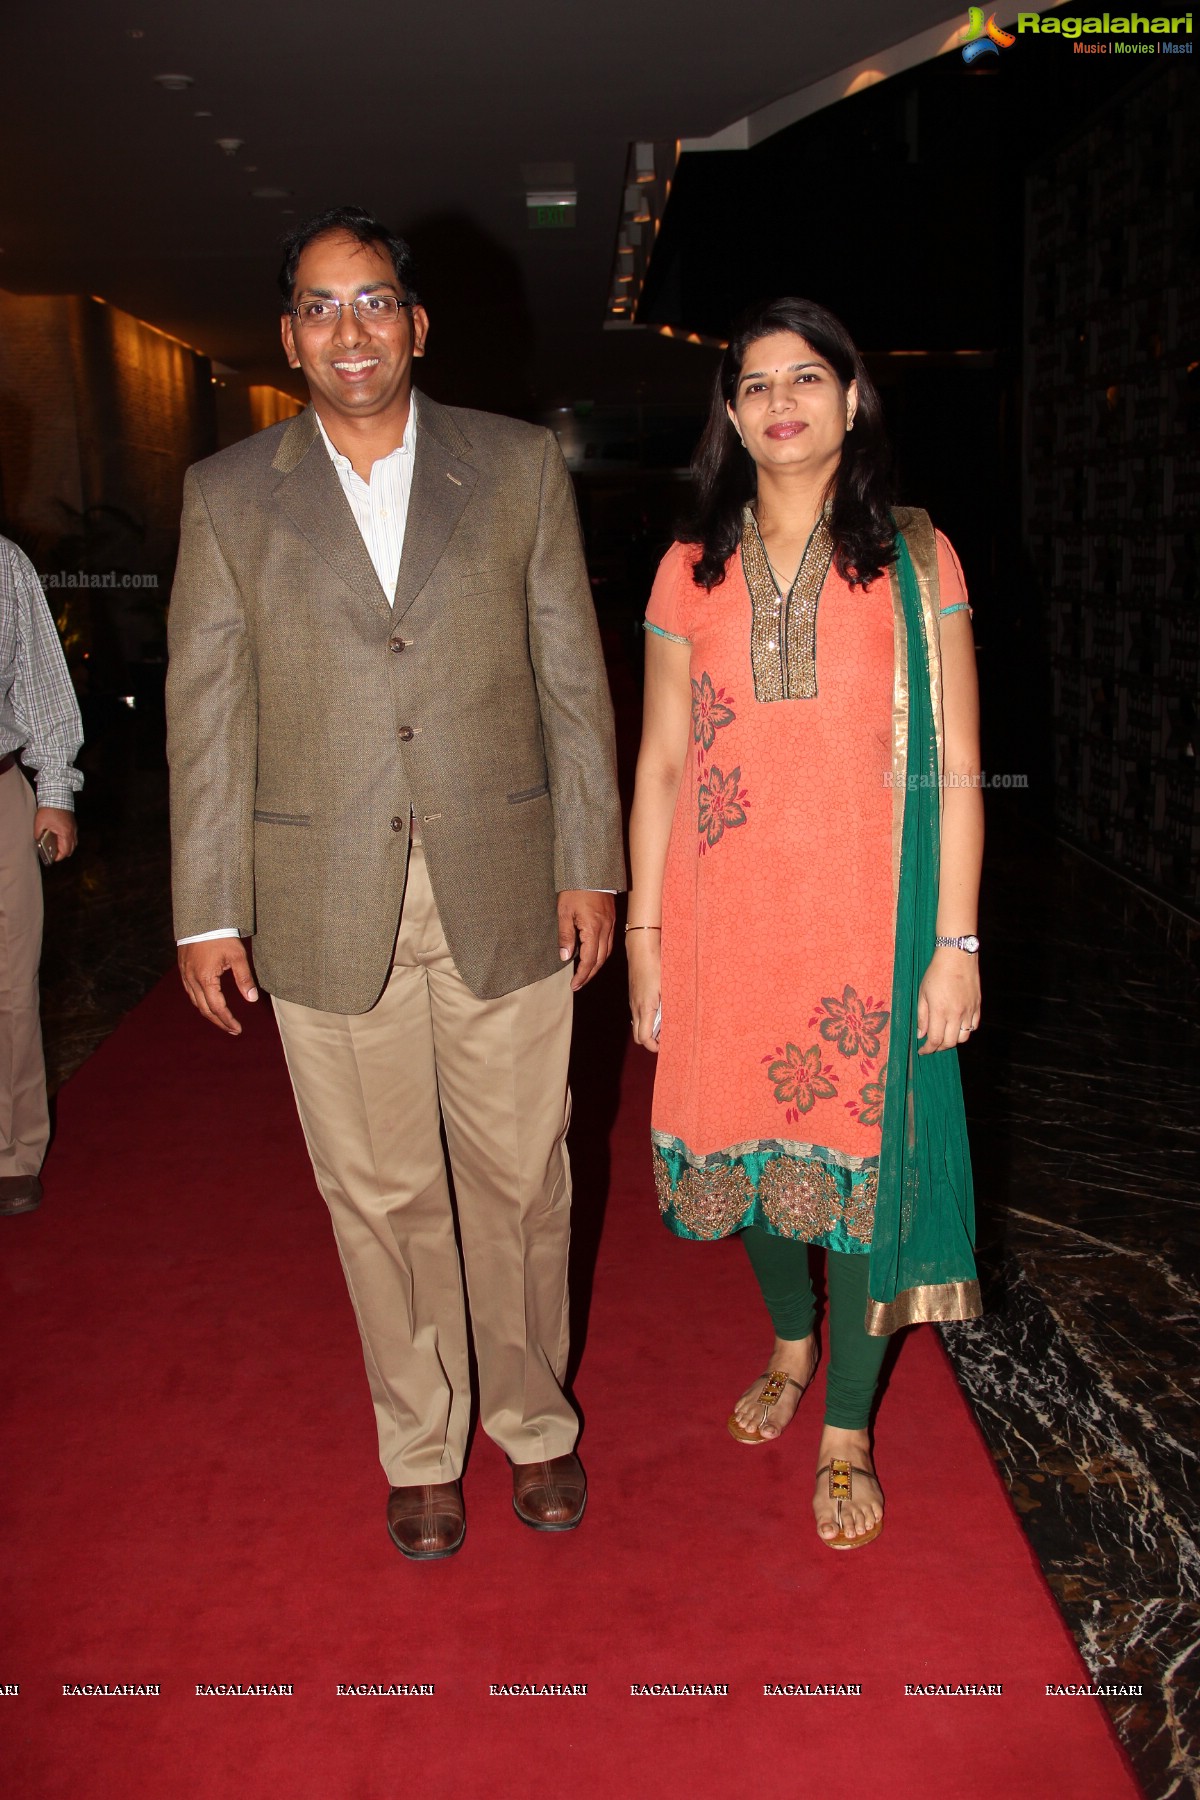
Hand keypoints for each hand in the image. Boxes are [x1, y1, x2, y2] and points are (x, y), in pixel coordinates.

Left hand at [33, 806, 76, 860]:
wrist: (58, 796)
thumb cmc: (49, 809)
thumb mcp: (39, 823)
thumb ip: (38, 834)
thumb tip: (37, 841)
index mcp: (65, 833)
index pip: (65, 851)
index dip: (58, 857)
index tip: (52, 859)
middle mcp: (72, 832)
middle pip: (71, 849)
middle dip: (63, 854)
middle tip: (54, 854)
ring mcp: (74, 828)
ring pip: (74, 843)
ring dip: (66, 847)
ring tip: (57, 848)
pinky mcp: (73, 824)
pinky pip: (73, 837)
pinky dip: (68, 841)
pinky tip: (60, 839)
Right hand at [178, 938, 258, 1035]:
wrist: (201, 920)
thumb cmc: (221, 936)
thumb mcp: (237, 956)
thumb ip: (244, 979)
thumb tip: (252, 999)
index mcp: (206, 979)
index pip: (217, 1008)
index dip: (228, 1020)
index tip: (238, 1029)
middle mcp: (192, 980)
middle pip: (205, 1009)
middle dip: (219, 1022)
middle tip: (233, 1030)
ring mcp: (186, 976)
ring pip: (196, 1002)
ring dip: (210, 1014)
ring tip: (223, 1021)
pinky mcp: (184, 970)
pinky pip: (191, 992)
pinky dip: (201, 1002)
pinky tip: (210, 1004)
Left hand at [557, 891, 615, 991]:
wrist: (591, 871)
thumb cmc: (575, 889)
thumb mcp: (564, 912)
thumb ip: (565, 935)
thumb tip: (565, 956)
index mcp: (592, 928)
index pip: (589, 959)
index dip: (582, 975)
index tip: (574, 984)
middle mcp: (605, 928)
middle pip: (600, 959)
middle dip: (589, 974)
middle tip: (578, 984)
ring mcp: (611, 924)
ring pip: (607, 952)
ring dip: (597, 966)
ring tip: (585, 974)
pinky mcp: (612, 919)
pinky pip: (610, 942)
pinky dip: (602, 954)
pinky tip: (595, 956)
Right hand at [627, 930, 661, 1053]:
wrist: (641, 948)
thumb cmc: (656, 965)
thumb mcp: (669, 987)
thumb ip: (672, 1006)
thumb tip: (681, 1020)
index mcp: (645, 1008)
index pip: (643, 1038)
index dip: (654, 1046)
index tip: (665, 1046)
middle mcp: (636, 1007)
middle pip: (638, 1036)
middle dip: (651, 1041)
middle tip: (667, 1037)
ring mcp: (633, 1002)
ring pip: (638, 1025)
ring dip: (650, 1029)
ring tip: (666, 1024)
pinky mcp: (634, 996)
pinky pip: (638, 1014)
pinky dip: (648, 1018)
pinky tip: (660, 1010)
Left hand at [916, 947, 980, 1053]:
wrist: (958, 956)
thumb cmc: (936, 972)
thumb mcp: (922, 993)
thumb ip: (922, 1016)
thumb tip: (921, 1035)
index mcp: (940, 1011)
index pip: (935, 1040)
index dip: (928, 1049)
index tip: (922, 1051)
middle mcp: (956, 1014)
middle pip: (950, 1042)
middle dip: (939, 1047)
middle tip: (932, 1045)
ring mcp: (969, 1010)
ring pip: (964, 1037)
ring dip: (953, 1041)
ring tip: (945, 1036)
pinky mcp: (977, 1006)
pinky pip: (974, 1026)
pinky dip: (965, 1031)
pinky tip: (957, 1026)